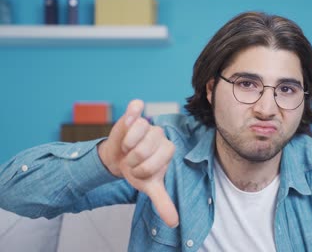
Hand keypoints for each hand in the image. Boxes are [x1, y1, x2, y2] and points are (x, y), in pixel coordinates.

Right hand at [98, 99, 178, 227]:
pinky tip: (131, 115)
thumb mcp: (149, 187)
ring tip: (126, 149)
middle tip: (130, 161)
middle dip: (132, 159)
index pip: (159, 159)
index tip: (139, 171)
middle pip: (146, 146)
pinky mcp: (134, 115)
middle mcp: (160, 135)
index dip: (144, 169)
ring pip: (139, 130)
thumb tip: (175, 222)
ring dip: (126, 144)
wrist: (117, 160)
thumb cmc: (136, 171)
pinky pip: (136, 107)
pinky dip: (133, 110)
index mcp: (168, 150)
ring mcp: (147, 124)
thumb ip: (163, 202)